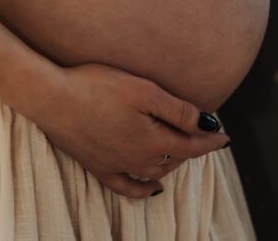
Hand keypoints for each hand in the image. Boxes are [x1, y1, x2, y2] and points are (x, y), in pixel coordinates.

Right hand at [31, 62, 230, 198]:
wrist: (51, 97)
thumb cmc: (97, 86)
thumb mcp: (144, 91)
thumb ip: (177, 110)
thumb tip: (207, 123)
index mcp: (153, 141)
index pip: (192, 144)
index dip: (211, 140)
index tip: (226, 137)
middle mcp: (138, 159)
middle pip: (175, 158)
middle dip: (193, 147)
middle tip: (203, 133)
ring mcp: (116, 165)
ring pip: (155, 172)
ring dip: (172, 162)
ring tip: (182, 150)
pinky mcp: (96, 165)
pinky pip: (126, 187)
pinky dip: (144, 190)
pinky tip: (154, 188)